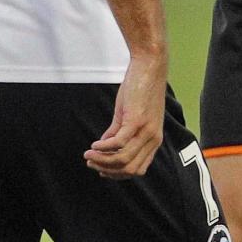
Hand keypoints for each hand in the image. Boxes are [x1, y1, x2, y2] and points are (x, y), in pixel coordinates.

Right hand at [85, 52, 167, 179]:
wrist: (150, 66)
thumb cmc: (141, 87)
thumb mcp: (130, 113)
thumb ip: (118, 130)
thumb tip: (105, 145)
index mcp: (153, 140)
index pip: (138, 169)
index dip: (118, 174)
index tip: (101, 170)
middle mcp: (152, 139)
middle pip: (130, 168)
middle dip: (108, 170)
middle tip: (91, 163)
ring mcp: (145, 131)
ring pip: (123, 159)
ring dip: (103, 160)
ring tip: (89, 155)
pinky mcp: (136, 121)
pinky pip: (118, 142)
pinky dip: (104, 147)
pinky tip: (94, 145)